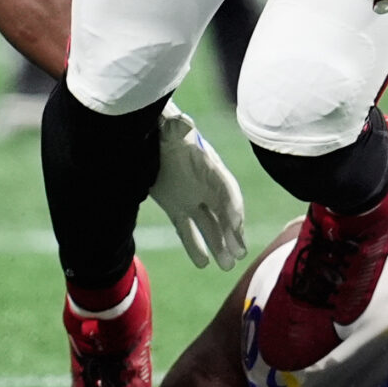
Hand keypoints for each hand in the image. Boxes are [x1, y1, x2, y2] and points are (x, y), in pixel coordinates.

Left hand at [150, 101, 247, 269]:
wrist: (148, 136)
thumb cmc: (165, 130)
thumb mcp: (173, 128)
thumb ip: (178, 127)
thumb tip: (181, 120)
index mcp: (209, 166)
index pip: (227, 189)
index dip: (233, 207)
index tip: (236, 225)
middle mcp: (205, 185)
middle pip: (223, 212)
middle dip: (232, 233)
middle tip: (239, 253)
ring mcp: (192, 197)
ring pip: (209, 225)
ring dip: (219, 244)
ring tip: (227, 265)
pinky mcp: (176, 207)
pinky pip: (187, 230)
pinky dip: (195, 246)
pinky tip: (203, 263)